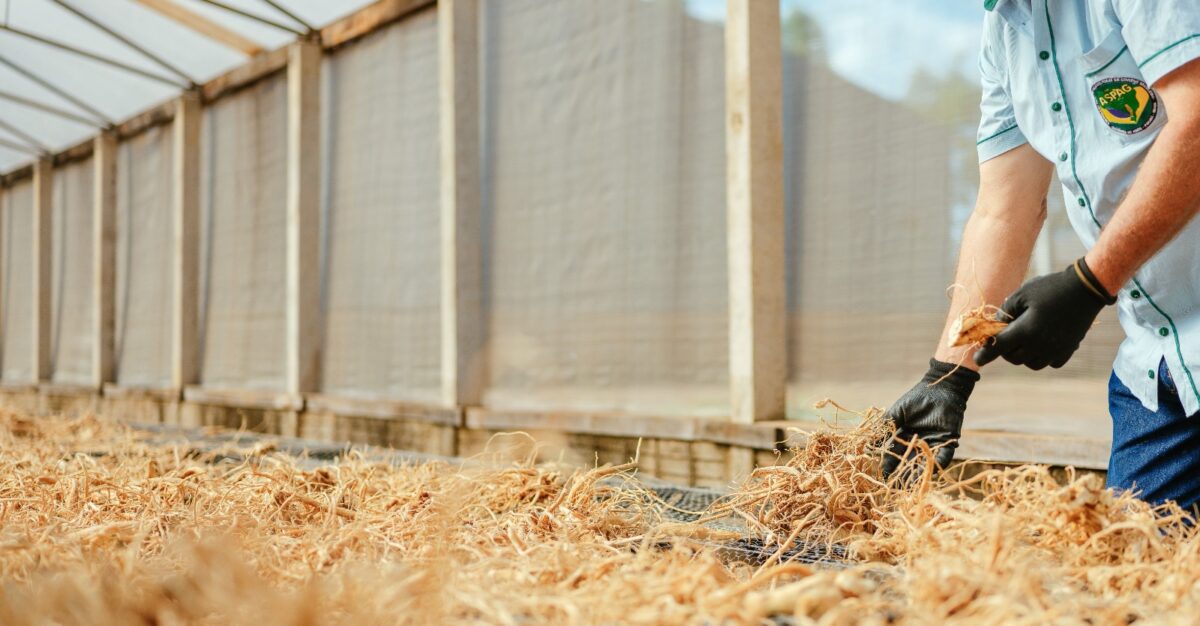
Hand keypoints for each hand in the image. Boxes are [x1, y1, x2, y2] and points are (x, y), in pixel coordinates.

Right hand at [882, 359, 979, 477]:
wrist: (939, 388)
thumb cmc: (917, 398)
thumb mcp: (897, 413)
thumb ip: (885, 428)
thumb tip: (869, 444)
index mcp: (905, 437)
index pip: (895, 454)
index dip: (889, 463)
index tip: (883, 474)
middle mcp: (918, 444)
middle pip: (909, 462)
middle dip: (902, 474)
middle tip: (895, 485)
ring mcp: (933, 444)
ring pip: (924, 462)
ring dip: (918, 473)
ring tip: (910, 484)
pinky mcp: (948, 442)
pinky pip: (943, 456)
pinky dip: (937, 463)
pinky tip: (930, 472)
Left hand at [974, 258, 1114, 369]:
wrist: (1085, 289)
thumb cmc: (1050, 288)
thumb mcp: (1022, 293)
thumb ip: (1005, 311)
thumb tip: (998, 326)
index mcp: (1026, 330)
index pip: (999, 347)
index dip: (985, 355)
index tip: (977, 360)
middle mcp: (1041, 345)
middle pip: (1014, 358)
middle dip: (1005, 350)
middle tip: (1005, 337)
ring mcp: (1056, 350)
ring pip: (1031, 364)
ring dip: (1023, 355)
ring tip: (1024, 339)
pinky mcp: (1068, 350)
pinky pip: (1049, 362)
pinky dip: (1041, 356)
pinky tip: (1041, 343)